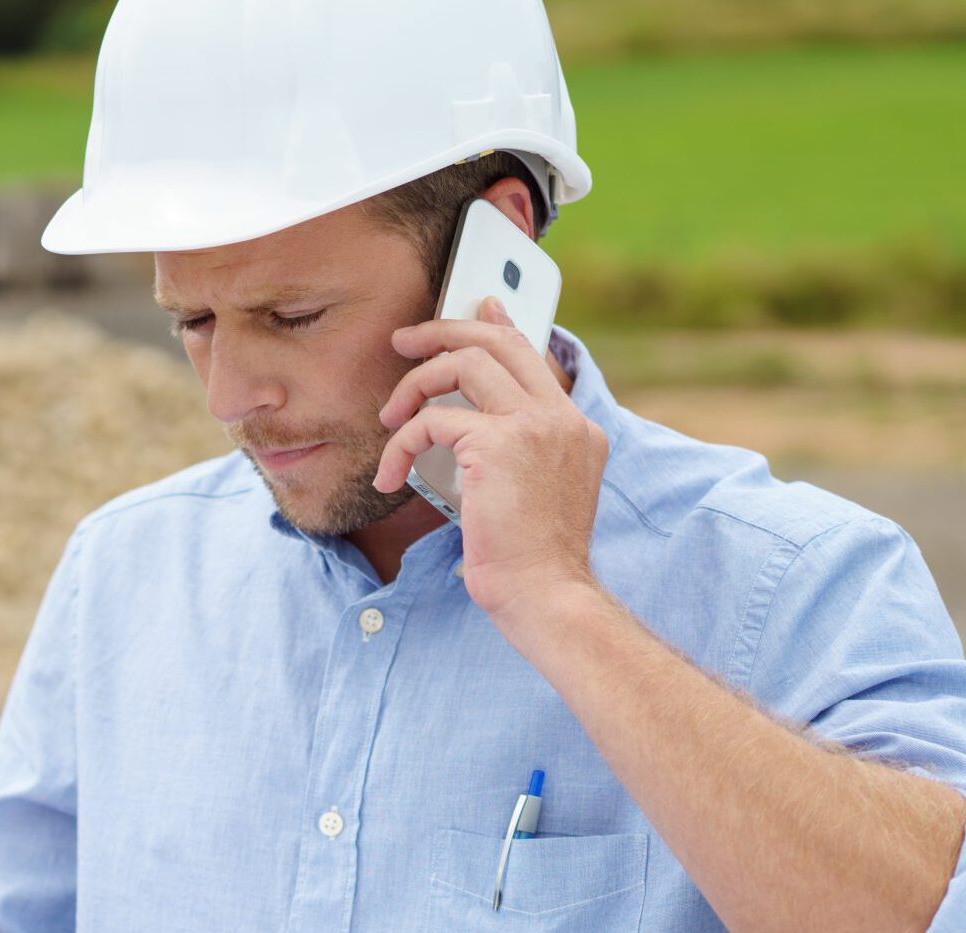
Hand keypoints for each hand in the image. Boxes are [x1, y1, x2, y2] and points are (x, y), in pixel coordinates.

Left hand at [373, 296, 609, 624]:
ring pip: (464, 363)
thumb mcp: (533, 496)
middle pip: (499, 341)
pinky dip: (400, 444)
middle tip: (404, 342)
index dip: (499, 324)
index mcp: (576, 429)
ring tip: (389, 417)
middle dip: (444, 330)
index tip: (477, 303)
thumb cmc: (532, 562)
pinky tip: (389, 475)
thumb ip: (515, 455)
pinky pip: (432, 421)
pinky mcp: (500, 445)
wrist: (546, 595)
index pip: (533, 357)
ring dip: (414, 384)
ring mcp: (536, 426)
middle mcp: (563, 418)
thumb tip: (471, 436)